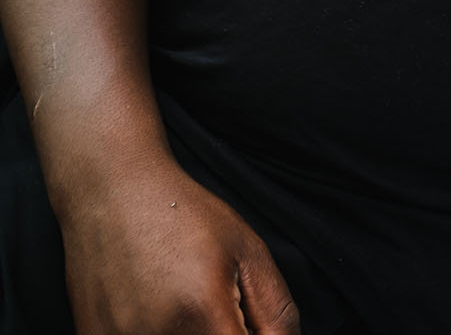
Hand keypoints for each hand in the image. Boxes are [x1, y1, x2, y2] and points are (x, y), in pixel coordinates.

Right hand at [59, 161, 298, 333]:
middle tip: (215, 301)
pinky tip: (154, 306)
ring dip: (191, 332)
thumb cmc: (184, 216)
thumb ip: (275, 315)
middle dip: (223, 331)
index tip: (248, 321)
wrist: (111, 193)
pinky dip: (158, 332)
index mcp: (202, 311)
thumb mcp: (250, 253)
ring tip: (182, 299)